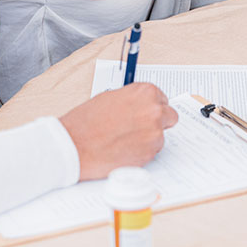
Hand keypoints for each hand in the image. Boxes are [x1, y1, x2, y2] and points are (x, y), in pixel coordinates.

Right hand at [59, 83, 177, 180]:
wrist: (76, 144)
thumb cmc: (86, 121)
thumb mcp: (109, 98)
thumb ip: (131, 100)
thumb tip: (139, 106)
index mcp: (144, 93)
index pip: (162, 98)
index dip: (152, 106)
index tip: (145, 111)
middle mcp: (153, 111)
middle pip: (170, 116)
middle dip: (158, 122)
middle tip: (140, 127)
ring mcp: (154, 133)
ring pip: (160, 136)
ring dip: (148, 138)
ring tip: (124, 139)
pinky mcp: (151, 154)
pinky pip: (152, 151)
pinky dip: (142, 151)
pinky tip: (124, 149)